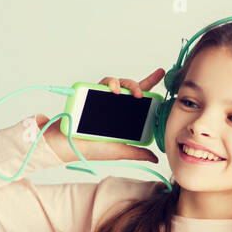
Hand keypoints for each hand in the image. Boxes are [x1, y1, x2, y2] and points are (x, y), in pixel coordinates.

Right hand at [34, 68, 165, 164]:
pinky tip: (113, 89)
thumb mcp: (121, 151)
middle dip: (139, 85)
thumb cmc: (93, 149)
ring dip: (124, 83)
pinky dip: (110, 83)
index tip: (161, 73)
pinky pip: (102, 84)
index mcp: (123, 116)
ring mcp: (102, 98)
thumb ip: (138, 152)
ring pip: (117, 82)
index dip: (150, 85)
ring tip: (125, 92)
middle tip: (141, 94)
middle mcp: (114, 105)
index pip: (140, 98)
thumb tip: (156, 158)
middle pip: (130, 87)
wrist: (69, 145)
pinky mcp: (91, 94)